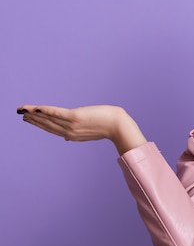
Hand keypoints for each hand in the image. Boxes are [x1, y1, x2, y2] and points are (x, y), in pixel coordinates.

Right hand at [17, 105, 146, 154]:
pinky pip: (56, 113)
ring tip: (24, 110)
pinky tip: (36, 108)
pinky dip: (45, 110)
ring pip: (49, 119)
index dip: (40, 124)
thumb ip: (77, 133)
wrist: (119, 127)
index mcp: (73, 136)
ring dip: (35, 114)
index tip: (30, 119)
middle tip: (22, 114)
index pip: (53, 129)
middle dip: (34, 119)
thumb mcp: (90, 131)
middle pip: (48, 125)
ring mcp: (72, 125)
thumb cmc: (109, 125)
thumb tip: (66, 138)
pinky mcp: (76, 117)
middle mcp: (70, 132)